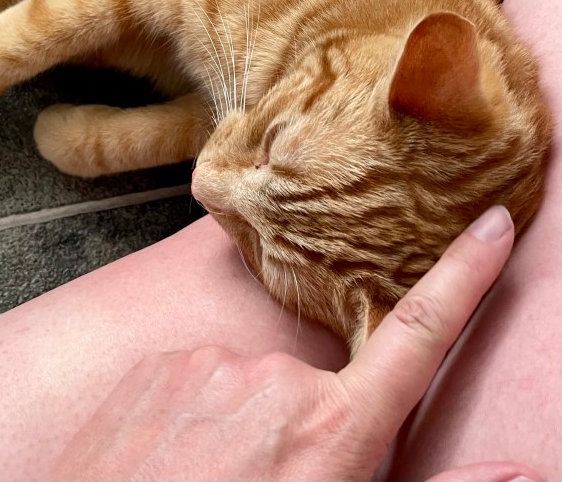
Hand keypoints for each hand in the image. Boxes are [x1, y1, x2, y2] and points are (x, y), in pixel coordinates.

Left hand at [47, 206, 541, 481]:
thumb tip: (532, 470)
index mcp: (332, 433)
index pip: (417, 339)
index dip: (462, 279)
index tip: (491, 226)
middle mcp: (275, 381)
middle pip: (313, 387)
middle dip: (302, 427)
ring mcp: (210, 365)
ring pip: (249, 384)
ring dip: (241, 425)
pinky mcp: (157, 364)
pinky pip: (195, 378)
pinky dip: (193, 414)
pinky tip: (172, 466)